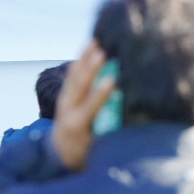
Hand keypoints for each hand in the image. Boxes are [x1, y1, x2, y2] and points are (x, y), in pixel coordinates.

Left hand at [51, 41, 118, 171]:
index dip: (100, 94)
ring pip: (73, 76)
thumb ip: (110, 135)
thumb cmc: (84, 153)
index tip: (113, 80)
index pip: (88, 107)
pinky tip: (89, 45)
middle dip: (90, 68)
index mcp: (76, 126)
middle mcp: (67, 111)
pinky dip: (80, 59)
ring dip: (84, 57)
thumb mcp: (96, 149)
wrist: (58, 153)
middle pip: (78, 86)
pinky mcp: (64, 94)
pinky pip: (72, 74)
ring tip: (96, 40)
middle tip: (102, 51)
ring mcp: (63, 101)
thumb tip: (135, 120)